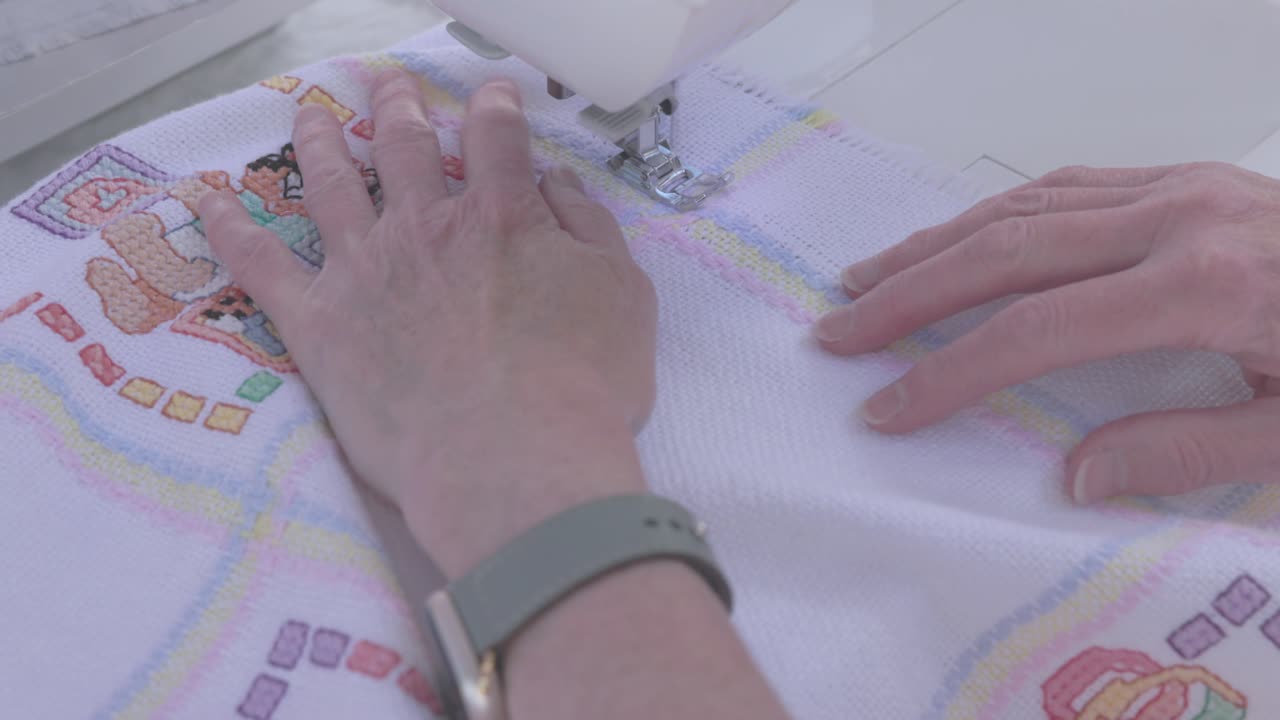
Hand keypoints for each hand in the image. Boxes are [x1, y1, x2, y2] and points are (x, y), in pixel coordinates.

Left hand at [199, 70, 657, 576]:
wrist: (514, 464)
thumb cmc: (583, 387)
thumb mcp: (622, 296)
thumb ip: (589, 230)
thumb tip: (557, 186)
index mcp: (502, 217)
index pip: (495, 137)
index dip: (495, 108)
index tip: (494, 95)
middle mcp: (425, 228)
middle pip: (403, 147)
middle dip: (398, 108)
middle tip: (391, 88)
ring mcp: (364, 272)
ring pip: (328, 184)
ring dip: (318, 141)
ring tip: (310, 115)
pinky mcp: (318, 325)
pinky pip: (260, 265)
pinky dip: (230, 227)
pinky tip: (207, 201)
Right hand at [815, 162, 1279, 503]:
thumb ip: (1189, 448)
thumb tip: (1074, 473)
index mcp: (1207, 285)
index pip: (1038, 329)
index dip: (949, 371)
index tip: (886, 407)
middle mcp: (1177, 218)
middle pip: (1005, 250)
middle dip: (909, 294)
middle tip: (836, 330)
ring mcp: (1178, 186)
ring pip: (1022, 206)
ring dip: (935, 245)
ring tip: (866, 278)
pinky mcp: (1183, 177)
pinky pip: (1064, 185)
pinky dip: (995, 214)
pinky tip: (959, 240)